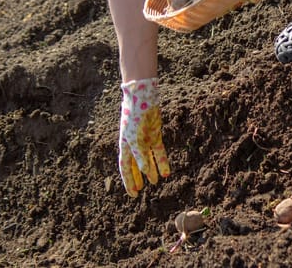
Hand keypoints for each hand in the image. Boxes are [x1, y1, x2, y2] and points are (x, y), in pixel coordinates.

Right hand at [118, 77, 169, 196]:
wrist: (143, 98)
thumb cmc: (135, 118)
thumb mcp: (136, 139)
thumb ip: (140, 156)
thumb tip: (145, 172)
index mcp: (125, 145)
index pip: (125, 167)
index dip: (128, 181)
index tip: (133, 194)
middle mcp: (134, 144)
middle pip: (134, 165)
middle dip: (136, 178)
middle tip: (139, 191)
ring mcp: (145, 139)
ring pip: (147, 159)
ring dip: (151, 170)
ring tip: (155, 182)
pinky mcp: (155, 134)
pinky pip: (159, 151)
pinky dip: (162, 161)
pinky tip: (166, 172)